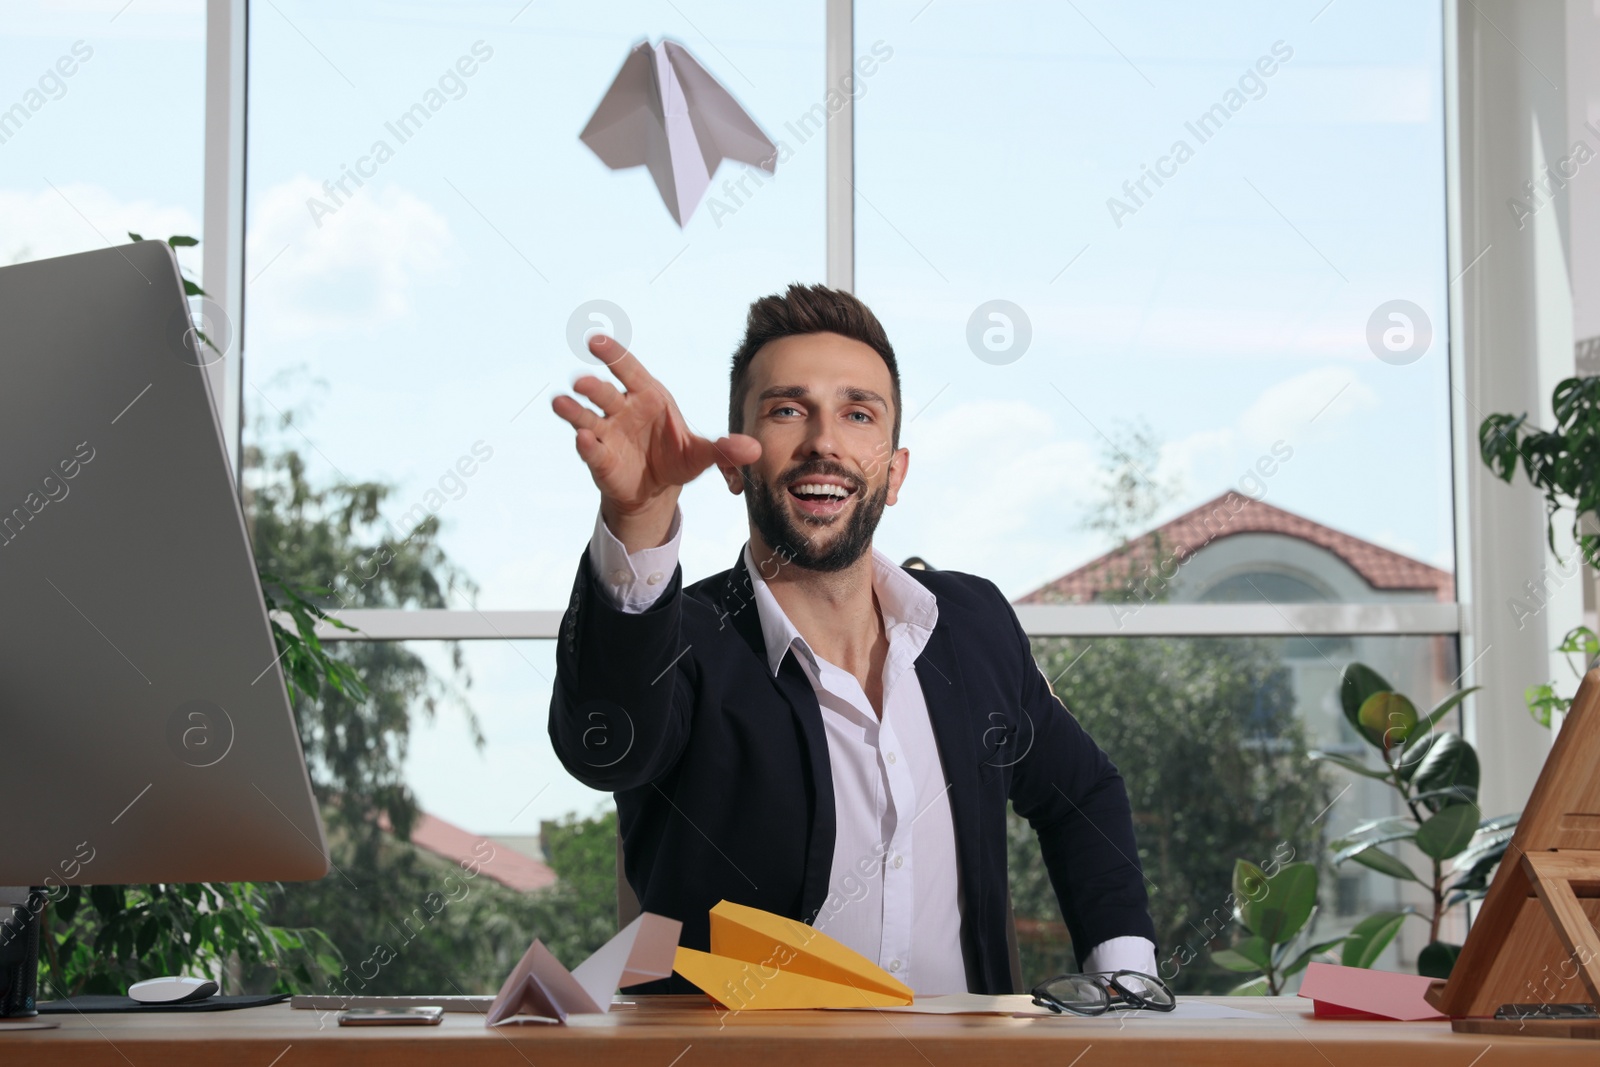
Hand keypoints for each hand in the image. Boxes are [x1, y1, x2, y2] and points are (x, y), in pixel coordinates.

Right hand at [551, 335, 759, 549]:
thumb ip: (724, 450)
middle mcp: (622, 409)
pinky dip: (585, 444)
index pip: (627, 369)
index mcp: (648, 396)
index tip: (595, 341)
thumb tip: (755, 449)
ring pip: (585, 416)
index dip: (612, 354)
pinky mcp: (599, 457)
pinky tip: (583, 439)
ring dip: (573, 410)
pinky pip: (590, 447)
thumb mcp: (702, 455)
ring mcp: (607, 432)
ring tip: (560, 403)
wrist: (656, 489)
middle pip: (604, 392)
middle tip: (583, 381)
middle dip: (593, 386)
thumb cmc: (676, 458)